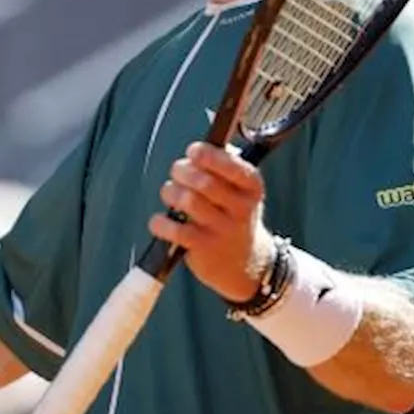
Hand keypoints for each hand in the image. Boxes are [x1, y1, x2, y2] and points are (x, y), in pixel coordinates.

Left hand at [148, 142, 274, 302]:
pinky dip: (160, 222)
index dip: (207, 155)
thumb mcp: (242, 191)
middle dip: (182, 171)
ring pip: (189, 201)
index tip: (193, 152)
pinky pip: (175, 230)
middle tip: (177, 172)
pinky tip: (161, 220)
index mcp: (252, 188)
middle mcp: (241, 209)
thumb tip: (201, 149)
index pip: (231, 165)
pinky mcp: (204, 248)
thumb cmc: (234, 216)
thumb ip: (225, 166)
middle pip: (204, 181)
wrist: (245, 264)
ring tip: (170, 194)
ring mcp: (223, 230)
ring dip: (171, 193)